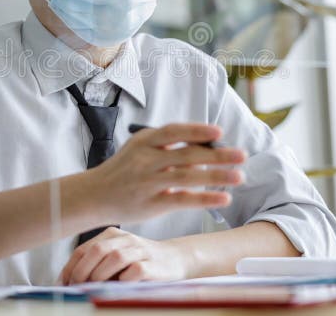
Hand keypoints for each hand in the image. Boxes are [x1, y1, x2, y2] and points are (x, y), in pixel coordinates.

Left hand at [60, 227, 187, 283]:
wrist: (175, 258)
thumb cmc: (139, 262)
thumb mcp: (117, 258)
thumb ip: (97, 264)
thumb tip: (70, 282)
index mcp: (112, 235)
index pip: (84, 249)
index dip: (70, 267)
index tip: (62, 284)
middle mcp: (125, 239)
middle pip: (97, 250)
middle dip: (82, 271)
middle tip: (76, 287)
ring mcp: (141, 250)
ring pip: (115, 258)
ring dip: (100, 275)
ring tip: (94, 288)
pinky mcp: (154, 265)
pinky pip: (135, 270)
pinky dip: (124, 280)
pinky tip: (119, 286)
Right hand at [85, 123, 245, 225]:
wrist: (94, 195)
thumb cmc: (123, 170)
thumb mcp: (139, 149)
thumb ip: (167, 146)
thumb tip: (206, 145)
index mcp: (144, 141)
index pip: (174, 131)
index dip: (197, 131)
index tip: (219, 133)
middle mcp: (146, 159)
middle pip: (187, 154)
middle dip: (217, 155)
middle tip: (241, 155)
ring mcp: (148, 182)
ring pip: (188, 176)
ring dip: (217, 176)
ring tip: (239, 177)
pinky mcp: (151, 204)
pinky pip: (182, 199)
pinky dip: (205, 198)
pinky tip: (223, 198)